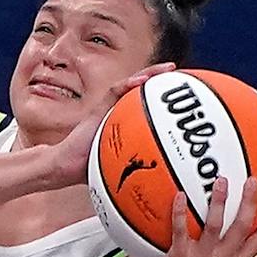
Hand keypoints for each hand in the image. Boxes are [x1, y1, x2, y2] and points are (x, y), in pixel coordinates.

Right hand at [44, 63, 175, 188]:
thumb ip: (143, 175)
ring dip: (150, 74)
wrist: (66, 167)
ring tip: (167, 69)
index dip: (170, 104)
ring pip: (132, 85)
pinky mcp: (98, 107)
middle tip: (185, 77)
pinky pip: (114, 91)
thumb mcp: (124, 173)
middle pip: (146, 92)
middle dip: (165, 83)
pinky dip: (128, 83)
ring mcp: (109, 108)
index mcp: (130, 127)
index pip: (152, 109)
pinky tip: (142, 80)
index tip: (190, 101)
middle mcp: (121, 114)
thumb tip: (171, 187)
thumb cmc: (91, 171)